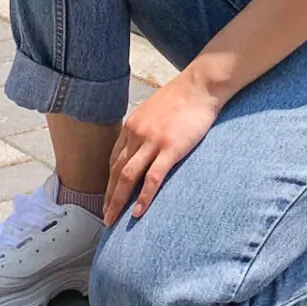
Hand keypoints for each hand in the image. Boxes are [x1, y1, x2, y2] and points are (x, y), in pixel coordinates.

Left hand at [105, 72, 221, 223]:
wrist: (201, 85)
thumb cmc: (183, 96)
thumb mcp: (155, 109)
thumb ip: (146, 127)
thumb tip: (145, 142)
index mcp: (132, 125)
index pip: (114, 159)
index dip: (109, 181)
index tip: (108, 197)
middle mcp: (136, 134)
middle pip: (116, 171)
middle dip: (108, 196)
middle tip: (105, 215)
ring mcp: (152, 141)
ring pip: (128, 177)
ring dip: (117, 201)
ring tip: (113, 220)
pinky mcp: (170, 148)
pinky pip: (153, 178)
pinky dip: (143, 198)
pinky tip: (138, 212)